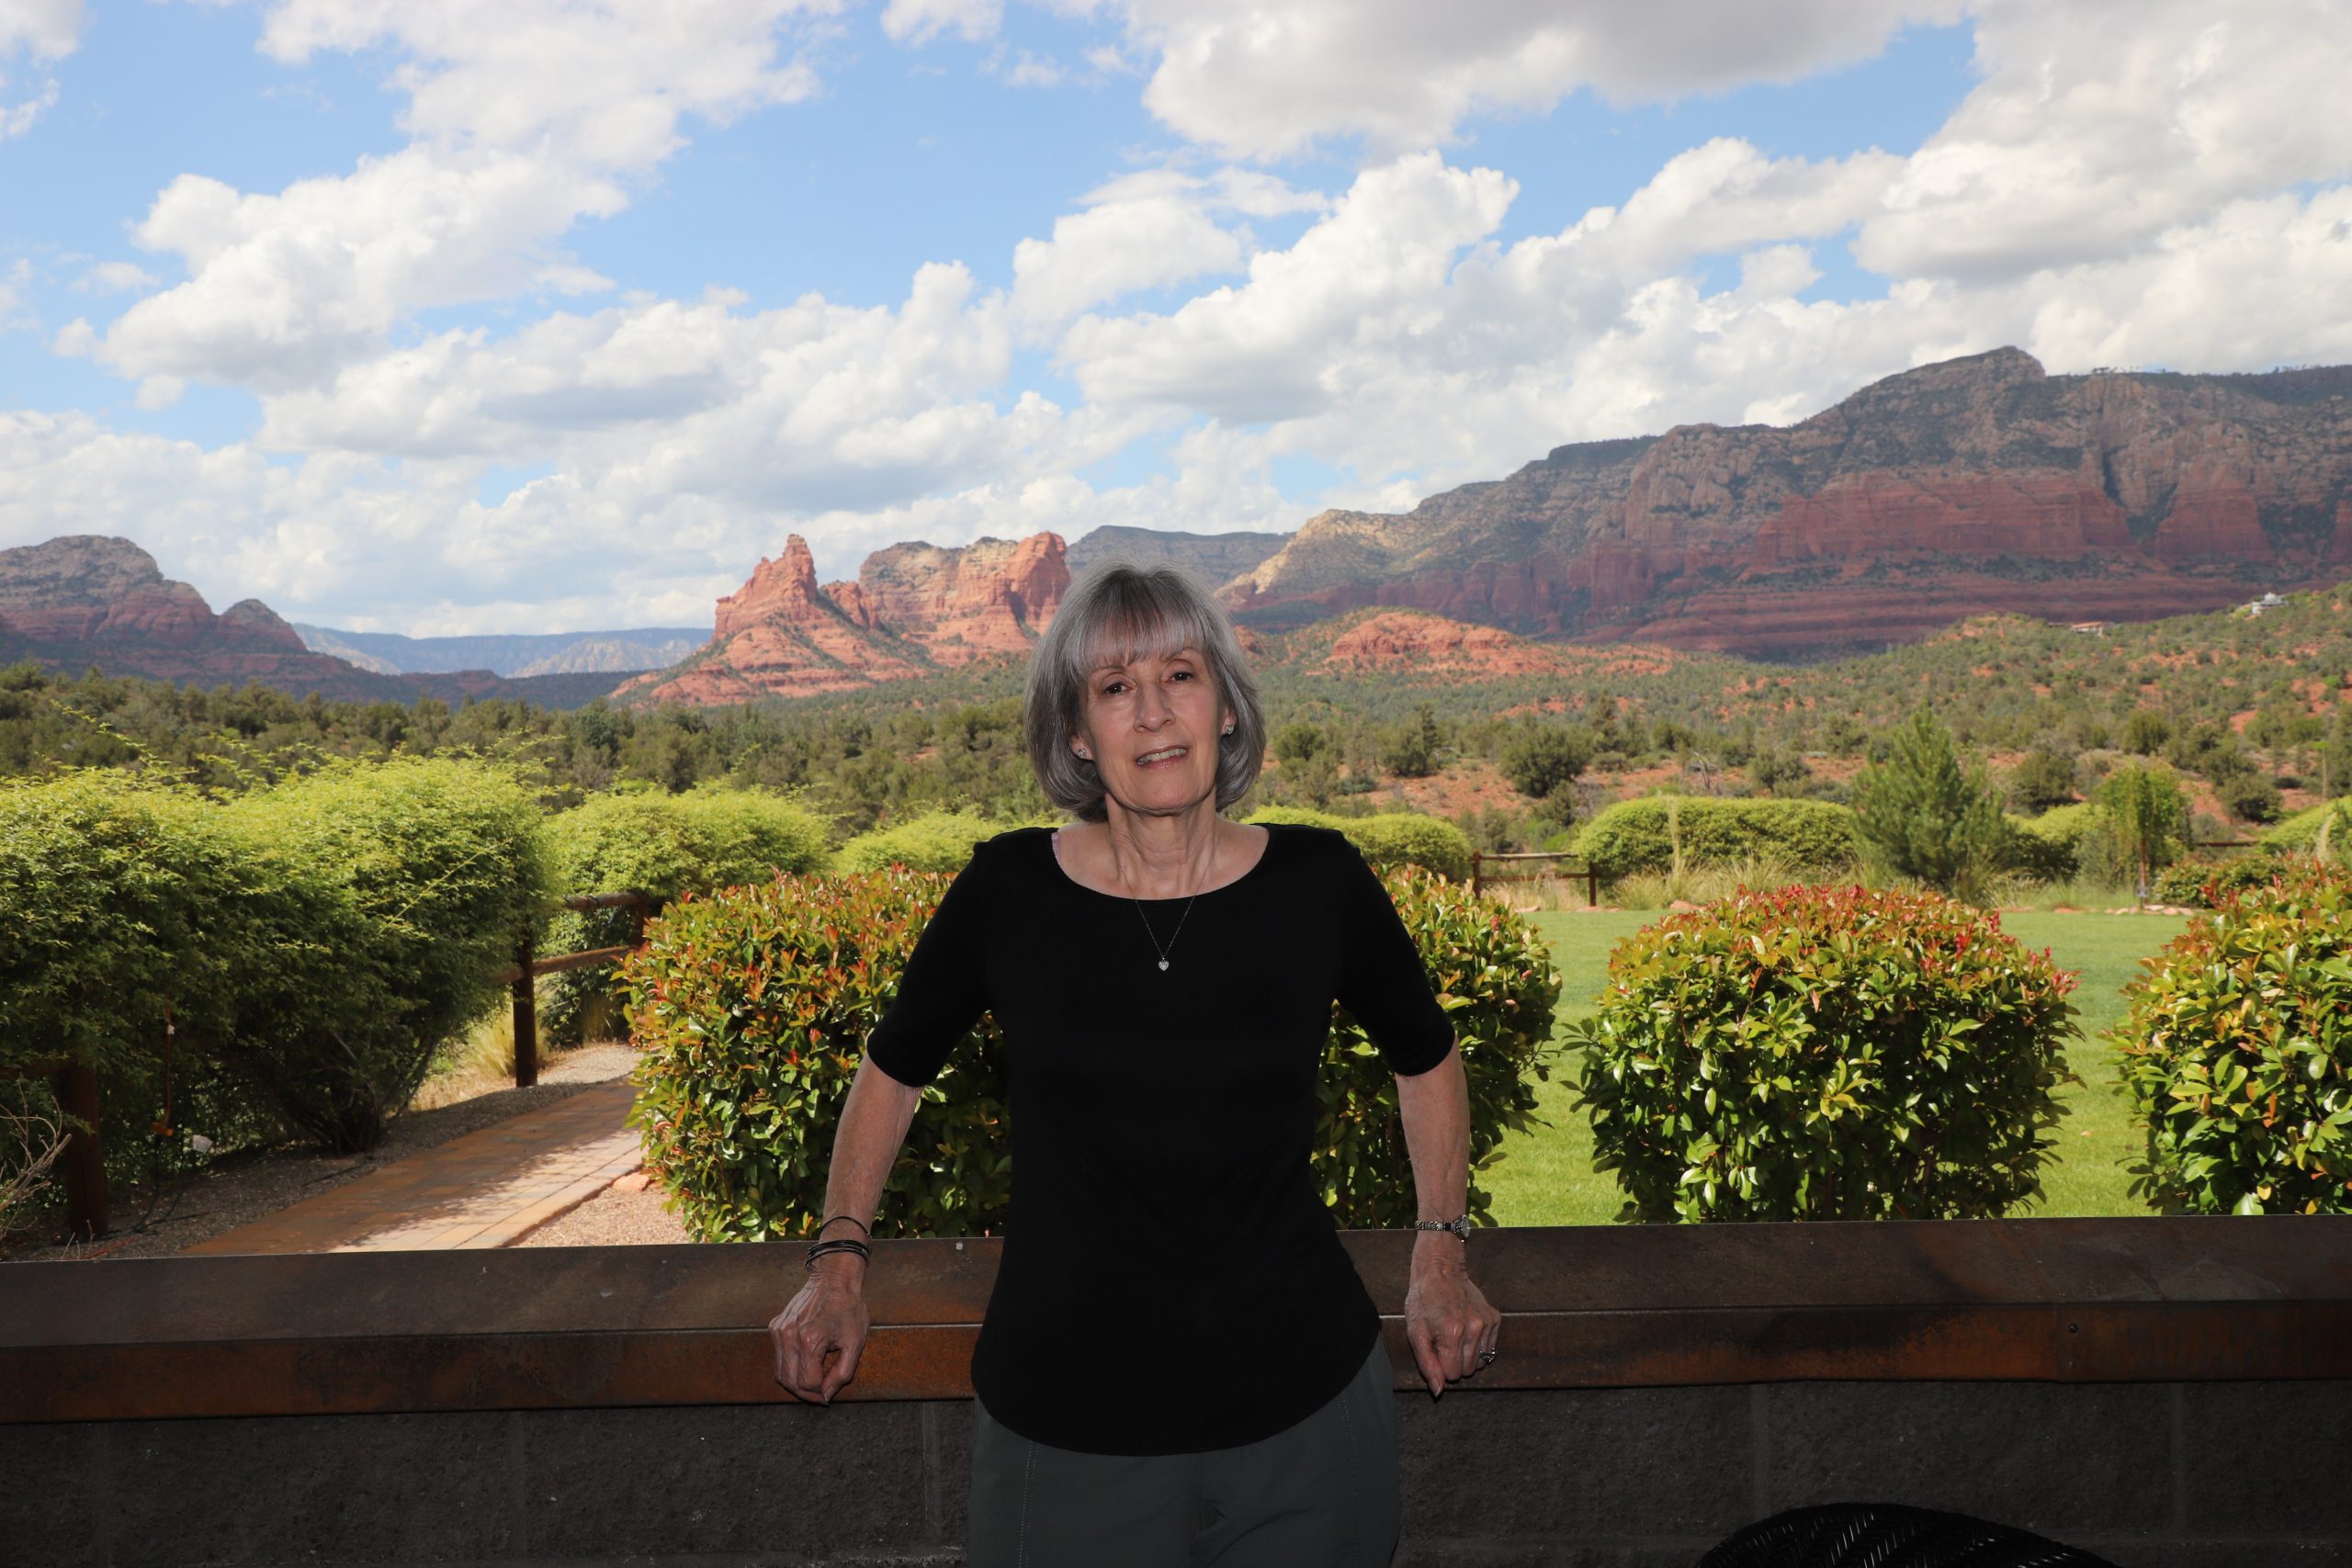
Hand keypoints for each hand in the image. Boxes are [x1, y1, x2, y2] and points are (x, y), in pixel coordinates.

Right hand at [769, 1262, 870, 1404]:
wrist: (834, 1279)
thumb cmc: (848, 1308)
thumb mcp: (855, 1342)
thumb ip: (842, 1373)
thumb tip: (827, 1395)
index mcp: (810, 1340)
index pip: (808, 1383)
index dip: (820, 1393)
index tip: (829, 1392)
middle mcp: (789, 1337)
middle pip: (790, 1382)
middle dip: (807, 1393)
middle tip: (821, 1394)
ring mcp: (779, 1332)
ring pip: (780, 1373)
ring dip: (796, 1383)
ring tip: (814, 1382)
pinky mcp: (775, 1327)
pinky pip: (778, 1357)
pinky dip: (790, 1366)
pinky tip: (805, 1363)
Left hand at [1403, 1242, 1499, 1398]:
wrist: (1440, 1271)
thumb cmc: (1424, 1301)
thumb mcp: (1415, 1333)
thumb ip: (1427, 1364)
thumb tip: (1439, 1391)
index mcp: (1451, 1334)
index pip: (1452, 1375)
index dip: (1440, 1366)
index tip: (1435, 1348)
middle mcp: (1473, 1329)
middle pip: (1468, 1371)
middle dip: (1454, 1362)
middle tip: (1443, 1340)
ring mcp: (1487, 1323)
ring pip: (1481, 1362)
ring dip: (1467, 1355)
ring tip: (1455, 1335)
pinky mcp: (1495, 1319)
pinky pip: (1490, 1349)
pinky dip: (1478, 1345)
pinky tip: (1467, 1329)